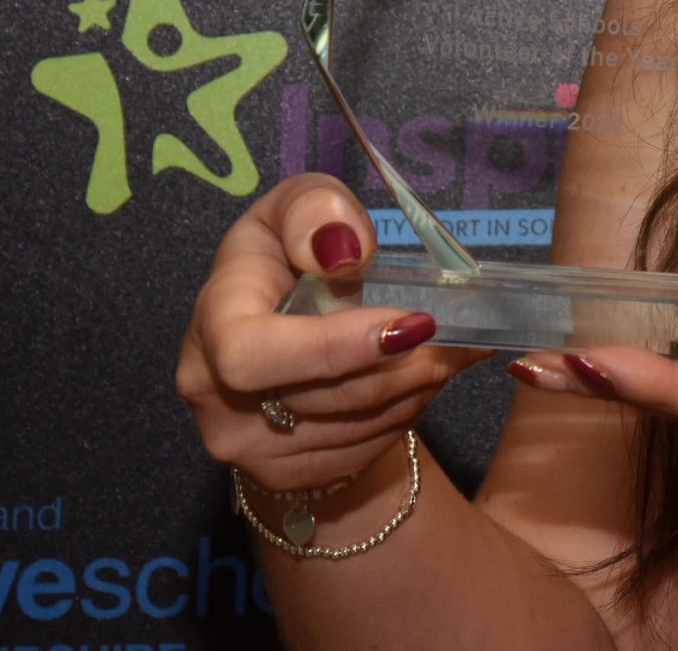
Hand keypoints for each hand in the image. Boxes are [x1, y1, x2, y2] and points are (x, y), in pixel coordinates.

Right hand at [175, 173, 489, 494]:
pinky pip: (362, 451)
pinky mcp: (283, 473)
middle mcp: (215, 394)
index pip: (254, 355)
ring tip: (453, 349)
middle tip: (463, 335)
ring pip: (351, 430)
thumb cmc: (288, 252)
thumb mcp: (298, 205)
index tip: (410, 324)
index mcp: (214, 322)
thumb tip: (342, 253)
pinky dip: (405, 412)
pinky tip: (422, 375)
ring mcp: (246, 444)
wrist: (274, 322)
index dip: (333, 347)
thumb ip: (315, 211)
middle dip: (404, 368)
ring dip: (417, 389)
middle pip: (323, 398)